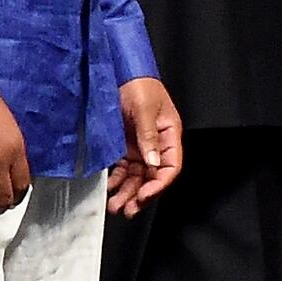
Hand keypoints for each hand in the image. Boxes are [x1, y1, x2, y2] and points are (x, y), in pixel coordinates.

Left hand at [110, 76, 182, 213]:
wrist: (119, 71)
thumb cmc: (138, 85)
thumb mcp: (145, 109)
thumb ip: (148, 136)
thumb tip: (153, 163)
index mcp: (169, 134)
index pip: (171, 166)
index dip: (159, 183)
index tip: (145, 195)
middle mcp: (157, 144)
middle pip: (153, 176)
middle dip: (141, 195)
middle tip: (128, 209)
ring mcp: (140, 146)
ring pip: (137, 176)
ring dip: (128, 192)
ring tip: (116, 206)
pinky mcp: (125, 146)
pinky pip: (123, 168)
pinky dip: (117, 180)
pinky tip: (110, 188)